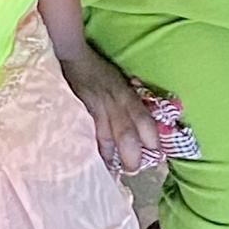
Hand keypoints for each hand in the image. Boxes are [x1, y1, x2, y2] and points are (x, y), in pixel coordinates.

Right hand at [55, 44, 163, 175]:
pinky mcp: (77, 114)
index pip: (145, 122)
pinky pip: (86, 137)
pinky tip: (89, 160)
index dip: (153, 141)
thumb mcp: (122, 83)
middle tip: (132, 169)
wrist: (72, 57)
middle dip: (132, 158)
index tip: (156, 153)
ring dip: (110, 159)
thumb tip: (148, 131)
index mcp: (127, 96)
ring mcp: (94, 111)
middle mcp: (113, 106)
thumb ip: (133, 104)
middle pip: (127, 138)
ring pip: (105, 142)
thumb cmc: (100, 71)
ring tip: (111, 171)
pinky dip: (90, 150)